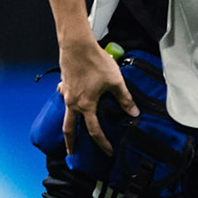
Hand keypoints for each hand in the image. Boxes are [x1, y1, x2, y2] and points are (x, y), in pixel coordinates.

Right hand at [58, 37, 138, 154]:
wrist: (77, 44)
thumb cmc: (95, 61)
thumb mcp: (115, 81)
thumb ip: (124, 99)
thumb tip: (134, 112)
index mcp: (86, 105)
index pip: (94, 131)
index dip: (102, 143)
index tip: (108, 151)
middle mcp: (73, 103)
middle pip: (69, 129)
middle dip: (71, 143)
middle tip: (71, 153)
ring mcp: (66, 93)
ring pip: (65, 115)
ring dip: (67, 126)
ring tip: (69, 132)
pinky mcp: (64, 84)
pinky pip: (63, 98)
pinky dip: (66, 104)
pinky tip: (71, 101)